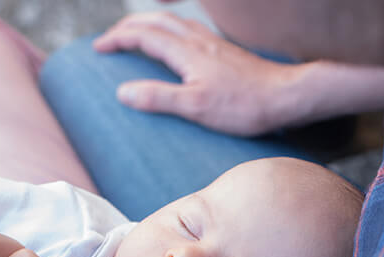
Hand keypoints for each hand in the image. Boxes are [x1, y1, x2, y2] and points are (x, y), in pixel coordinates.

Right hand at [94, 12, 383, 135]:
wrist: (285, 97)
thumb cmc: (243, 106)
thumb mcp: (196, 107)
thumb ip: (158, 97)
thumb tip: (122, 91)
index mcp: (186, 52)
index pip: (142, 36)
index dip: (117, 40)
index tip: (98, 49)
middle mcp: (198, 40)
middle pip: (155, 21)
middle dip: (128, 26)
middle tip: (109, 39)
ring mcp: (212, 43)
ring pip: (173, 21)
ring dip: (148, 24)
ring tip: (135, 35)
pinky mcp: (224, 50)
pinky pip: (188, 30)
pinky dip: (170, 30)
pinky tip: (176, 43)